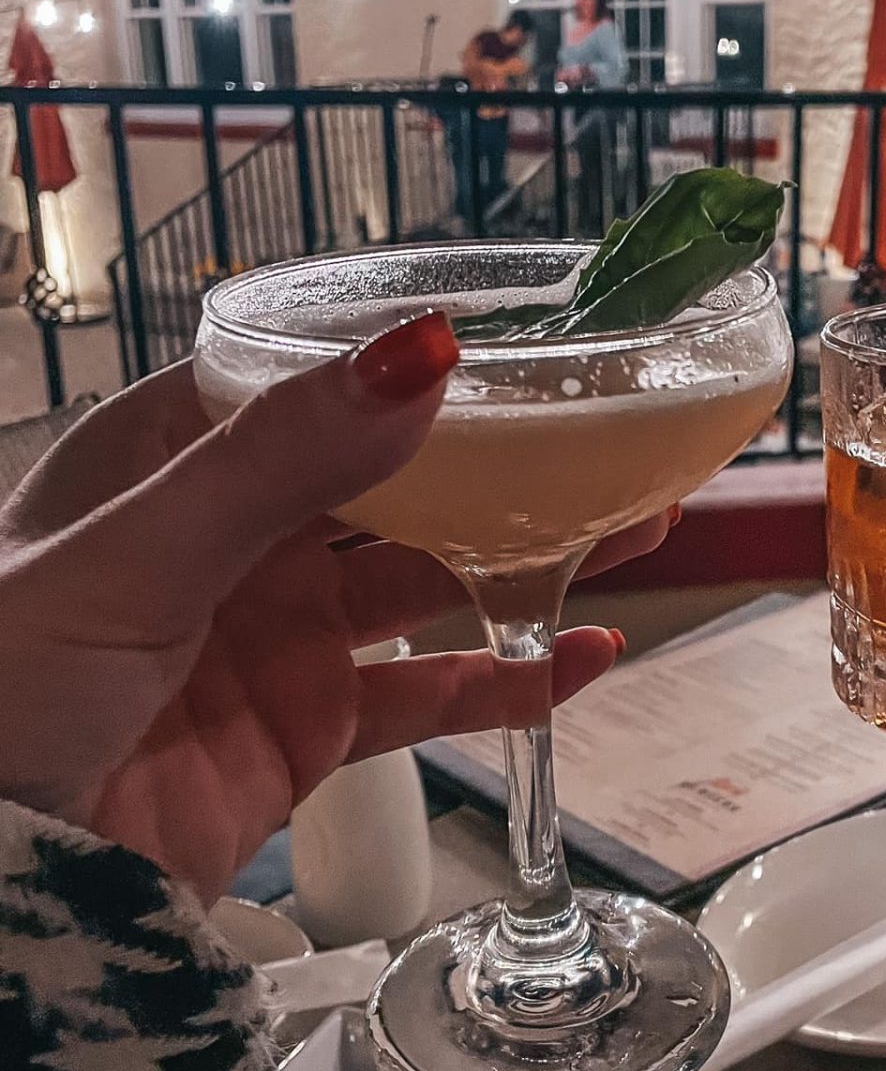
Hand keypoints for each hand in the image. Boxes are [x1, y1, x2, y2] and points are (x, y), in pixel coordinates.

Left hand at [0, 316, 670, 902]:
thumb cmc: (3, 690)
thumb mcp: (137, 553)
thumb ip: (280, 460)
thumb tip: (424, 354)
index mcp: (169, 457)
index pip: (312, 382)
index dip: (413, 361)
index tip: (529, 341)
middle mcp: (232, 535)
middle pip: (394, 478)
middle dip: (503, 459)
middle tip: (613, 431)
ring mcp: (275, 635)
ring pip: (430, 579)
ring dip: (528, 555)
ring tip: (638, 527)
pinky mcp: (306, 730)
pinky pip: (427, 694)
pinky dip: (509, 682)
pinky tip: (582, 658)